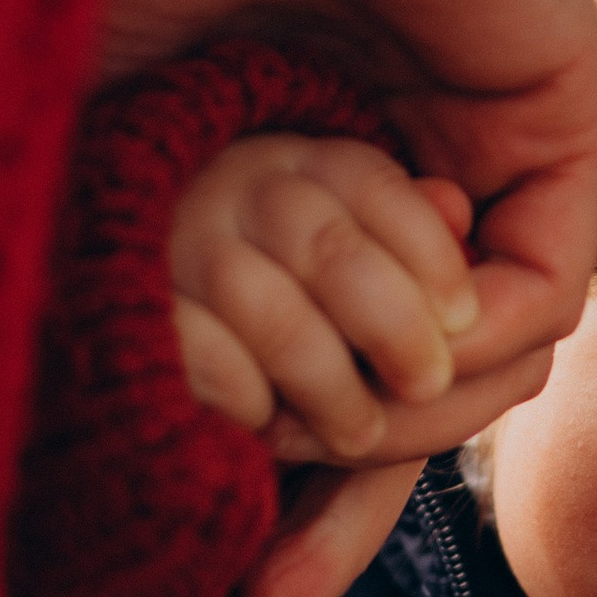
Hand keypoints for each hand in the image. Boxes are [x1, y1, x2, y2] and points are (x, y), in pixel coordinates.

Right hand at [106, 0, 596, 596]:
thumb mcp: (65, 167)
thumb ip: (97, 307)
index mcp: (265, 175)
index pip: (298, 380)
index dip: (267, 520)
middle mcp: (368, 167)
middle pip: (394, 403)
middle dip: (333, 536)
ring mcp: (465, 137)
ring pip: (472, 370)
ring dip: (398, 431)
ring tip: (316, 415)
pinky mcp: (552, 102)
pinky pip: (542, 300)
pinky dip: (473, 354)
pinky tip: (403, 341)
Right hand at [170, 133, 481, 461]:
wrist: (143, 348)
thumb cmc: (286, 317)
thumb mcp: (356, 277)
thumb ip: (413, 251)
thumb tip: (459, 209)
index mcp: (296, 162)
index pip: (373, 184)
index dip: (431, 258)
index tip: (463, 322)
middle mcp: (231, 189)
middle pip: (329, 250)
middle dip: (395, 331)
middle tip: (426, 387)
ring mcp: (176, 249)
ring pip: (272, 314)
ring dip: (330, 386)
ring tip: (359, 435)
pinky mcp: (133, 315)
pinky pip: (205, 359)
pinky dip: (248, 398)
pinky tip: (267, 422)